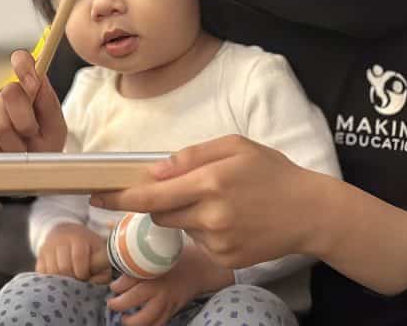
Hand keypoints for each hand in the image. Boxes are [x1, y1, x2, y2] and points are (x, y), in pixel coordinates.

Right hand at [0, 49, 66, 159]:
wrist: (26, 167)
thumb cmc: (43, 142)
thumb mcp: (55, 126)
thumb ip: (48, 103)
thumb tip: (39, 79)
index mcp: (29, 85)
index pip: (22, 60)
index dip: (24, 65)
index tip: (33, 80)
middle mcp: (5, 91)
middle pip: (10, 93)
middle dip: (26, 122)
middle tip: (32, 134)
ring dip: (15, 145)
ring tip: (21, 150)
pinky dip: (0, 154)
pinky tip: (5, 153)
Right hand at [36, 223, 110, 283]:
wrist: (67, 232)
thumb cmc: (88, 248)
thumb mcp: (99, 253)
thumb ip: (102, 270)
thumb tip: (93, 283)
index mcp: (78, 237)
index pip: (78, 258)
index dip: (83, 272)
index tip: (86, 276)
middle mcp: (60, 241)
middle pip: (63, 267)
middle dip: (72, 278)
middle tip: (78, 280)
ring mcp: (47, 248)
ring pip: (52, 272)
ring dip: (62, 281)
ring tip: (69, 279)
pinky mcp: (39, 257)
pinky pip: (42, 274)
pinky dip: (51, 280)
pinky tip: (60, 278)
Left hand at [91, 135, 333, 269]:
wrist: (310, 212)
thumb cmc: (271, 171)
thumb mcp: (234, 146)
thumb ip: (192, 155)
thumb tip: (156, 170)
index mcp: (210, 182)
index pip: (151, 195)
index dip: (119, 198)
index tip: (96, 197)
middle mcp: (211, 215)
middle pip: (159, 213)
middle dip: (159, 201)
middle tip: (184, 189)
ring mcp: (218, 241)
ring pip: (179, 227)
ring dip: (185, 214)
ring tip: (220, 202)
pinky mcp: (225, 260)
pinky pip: (198, 243)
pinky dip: (204, 231)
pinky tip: (231, 220)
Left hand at [106, 246, 221, 325]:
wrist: (201, 266)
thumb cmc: (176, 253)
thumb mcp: (155, 244)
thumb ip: (133, 241)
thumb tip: (110, 228)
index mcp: (151, 269)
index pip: (125, 281)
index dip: (116, 286)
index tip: (113, 285)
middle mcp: (158, 287)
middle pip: (130, 301)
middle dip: (117, 304)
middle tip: (112, 302)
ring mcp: (166, 301)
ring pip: (144, 319)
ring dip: (131, 321)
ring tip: (125, 318)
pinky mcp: (173, 310)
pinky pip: (159, 324)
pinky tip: (141, 322)